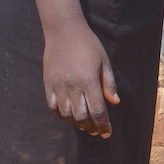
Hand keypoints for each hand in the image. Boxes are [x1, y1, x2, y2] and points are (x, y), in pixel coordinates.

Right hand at [42, 19, 120, 136]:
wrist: (64, 31)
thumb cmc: (88, 45)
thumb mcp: (104, 62)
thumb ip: (109, 83)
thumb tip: (115, 103)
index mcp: (89, 81)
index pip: (97, 111)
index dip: (103, 125)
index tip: (107, 132)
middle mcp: (72, 86)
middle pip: (81, 117)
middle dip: (91, 127)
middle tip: (97, 131)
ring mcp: (58, 86)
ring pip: (66, 115)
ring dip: (76, 124)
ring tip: (84, 125)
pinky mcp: (48, 84)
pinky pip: (52, 106)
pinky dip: (61, 115)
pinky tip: (69, 117)